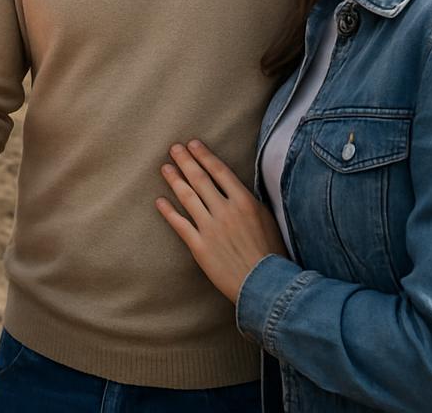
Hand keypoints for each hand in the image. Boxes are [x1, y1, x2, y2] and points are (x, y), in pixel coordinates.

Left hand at [155, 139, 287, 302]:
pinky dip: (168, 211)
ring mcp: (211, 229)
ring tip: (165, 168)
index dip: (204, 155)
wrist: (267, 286)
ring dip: (174, 180)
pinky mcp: (200, 247)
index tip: (192, 144)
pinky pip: (180, 224)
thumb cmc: (272, 253)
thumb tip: (233, 184)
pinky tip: (159, 200)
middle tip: (174, 148)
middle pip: (200, 179)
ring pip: (187, 197)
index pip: (219, 171)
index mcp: (244, 202)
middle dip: (185, 161)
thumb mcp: (267, 219)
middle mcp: (225, 211)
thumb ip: (248, 200)